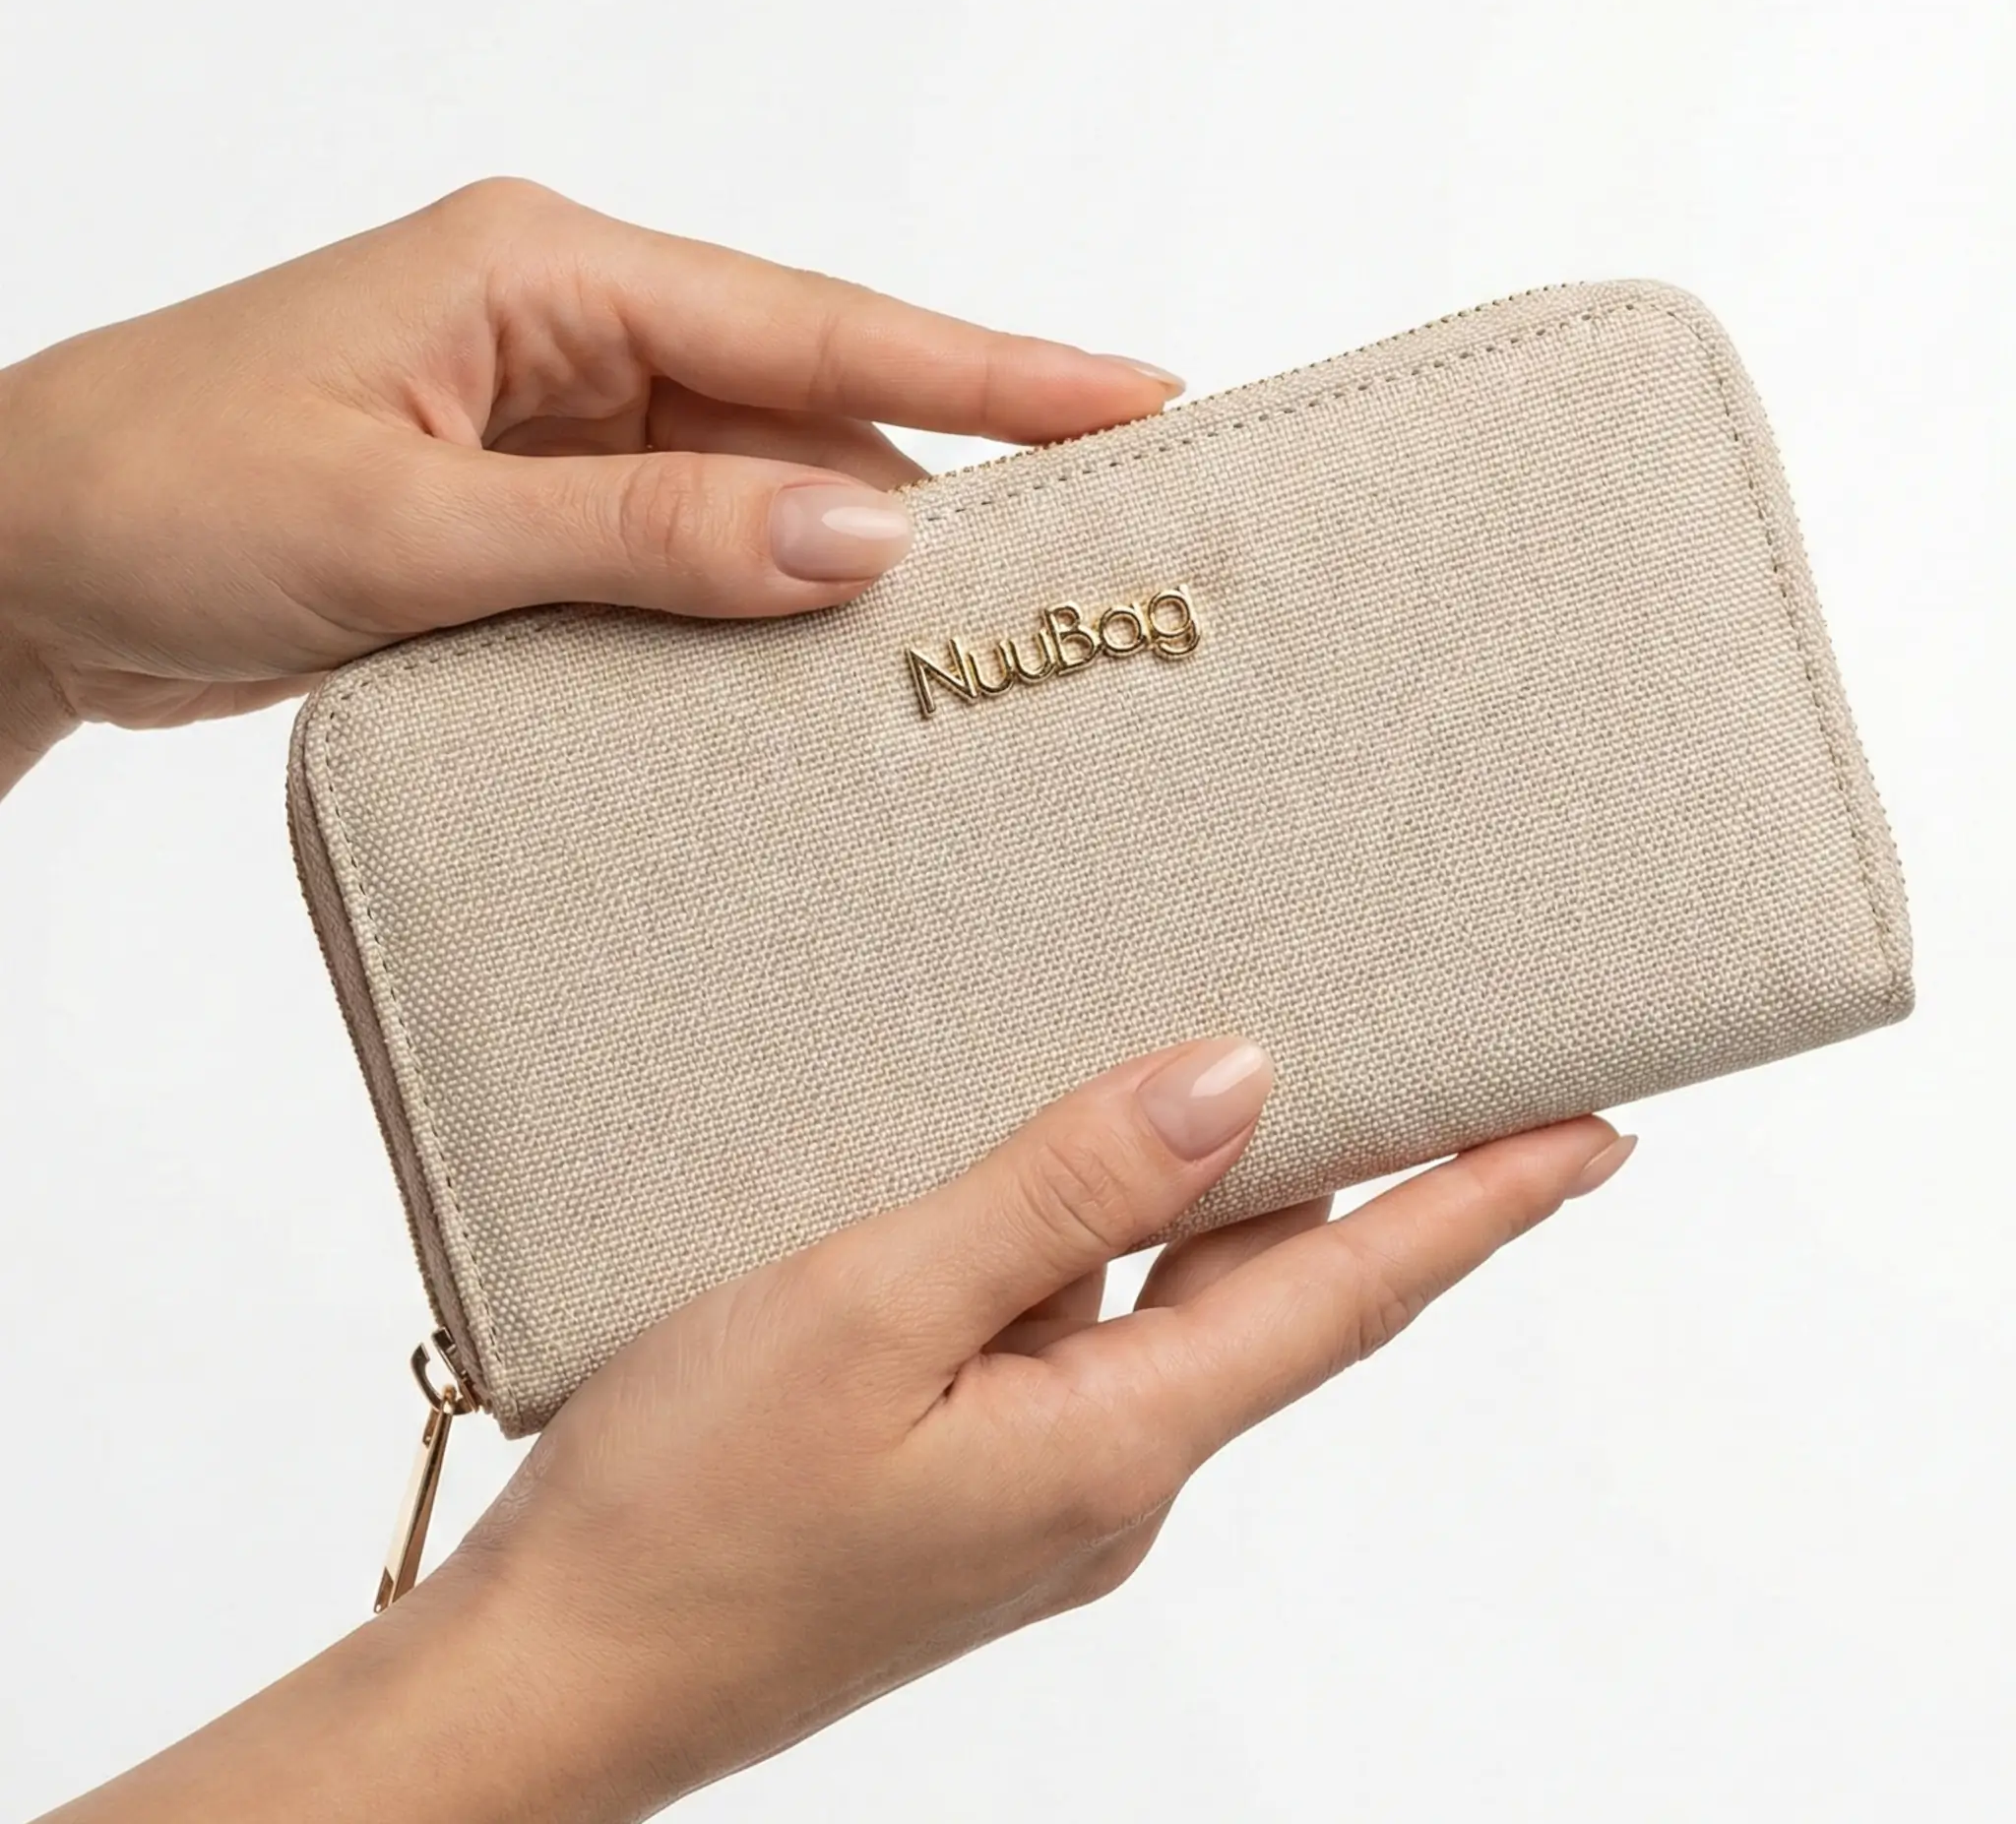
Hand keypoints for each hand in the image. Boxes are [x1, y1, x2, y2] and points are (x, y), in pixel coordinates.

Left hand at [0, 178, 1182, 792]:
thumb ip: (641, 534)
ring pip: (752, 486)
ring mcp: (552, 415)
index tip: (1135, 394)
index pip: (814, 324)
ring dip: (831, 569)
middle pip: (806, 406)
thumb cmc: (160, 497)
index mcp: (544, 275)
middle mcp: (568, 328)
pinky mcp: (532, 499)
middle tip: (1077, 568)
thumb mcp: (404, 530)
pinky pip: (684, 544)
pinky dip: (745, 608)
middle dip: (937, 486)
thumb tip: (859, 538)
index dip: (987, 369)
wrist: (16, 559)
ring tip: (949, 656)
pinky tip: (798, 680)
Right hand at [59, 1041, 1631, 1820]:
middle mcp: (1101, 1473)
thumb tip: (1235, 1087)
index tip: (1594, 1132)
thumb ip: (1063, 1196)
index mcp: (1112, 1446)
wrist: (548, 1678)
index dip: (1480, 1206)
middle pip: (1269, 1295)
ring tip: (1240, 1076)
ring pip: (1161, 1308)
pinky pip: (1069, 1332)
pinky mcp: (958, 1474)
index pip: (1346, 1297)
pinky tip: (1042, 1173)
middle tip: (1446, 1062)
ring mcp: (1030, 1482)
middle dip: (1367, 1183)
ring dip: (1213, 1203)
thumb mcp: (874, 1310)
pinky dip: (1093, 1242)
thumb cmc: (683, 1513)